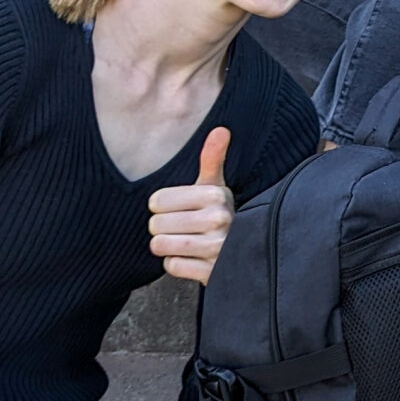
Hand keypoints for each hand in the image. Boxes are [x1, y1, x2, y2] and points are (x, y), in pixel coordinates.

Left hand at [150, 127, 234, 283]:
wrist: (244, 252)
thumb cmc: (219, 215)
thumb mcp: (216, 186)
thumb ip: (212, 158)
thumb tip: (221, 128)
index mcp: (216, 194)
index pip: (157, 201)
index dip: (162, 207)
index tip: (180, 209)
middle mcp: (219, 219)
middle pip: (156, 225)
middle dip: (164, 229)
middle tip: (183, 228)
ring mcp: (217, 247)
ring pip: (161, 245)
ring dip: (168, 247)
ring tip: (185, 242)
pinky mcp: (212, 271)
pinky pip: (172, 266)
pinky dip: (178, 264)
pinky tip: (193, 259)